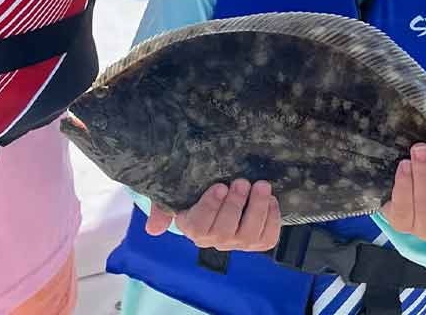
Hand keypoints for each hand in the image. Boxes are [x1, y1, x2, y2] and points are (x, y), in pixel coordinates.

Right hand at [146, 180, 280, 251]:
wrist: (216, 189)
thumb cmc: (192, 190)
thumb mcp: (173, 194)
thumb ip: (162, 208)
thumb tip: (153, 229)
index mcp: (191, 227)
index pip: (199, 226)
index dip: (210, 207)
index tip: (219, 185)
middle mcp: (214, 240)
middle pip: (225, 232)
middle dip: (235, 206)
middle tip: (242, 182)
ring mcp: (237, 242)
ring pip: (249, 235)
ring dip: (257, 210)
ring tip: (261, 187)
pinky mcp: (257, 241)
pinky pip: (267, 238)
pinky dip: (272, 221)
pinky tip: (272, 201)